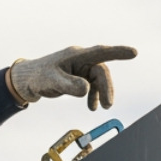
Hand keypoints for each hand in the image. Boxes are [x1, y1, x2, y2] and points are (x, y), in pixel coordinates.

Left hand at [8, 44, 135, 109]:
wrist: (27, 81)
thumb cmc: (38, 76)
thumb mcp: (52, 81)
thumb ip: (69, 85)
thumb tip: (86, 89)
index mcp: (76, 55)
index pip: (100, 52)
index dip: (118, 52)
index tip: (133, 53)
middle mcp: (81, 59)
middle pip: (101, 71)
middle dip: (106, 88)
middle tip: (108, 105)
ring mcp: (80, 67)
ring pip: (98, 79)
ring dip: (101, 93)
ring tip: (100, 108)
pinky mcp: (78, 76)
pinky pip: (92, 85)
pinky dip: (94, 96)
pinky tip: (92, 107)